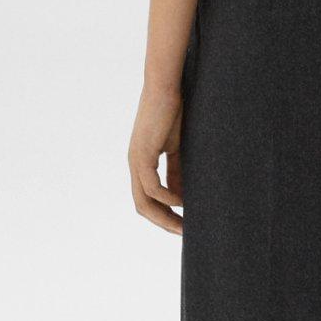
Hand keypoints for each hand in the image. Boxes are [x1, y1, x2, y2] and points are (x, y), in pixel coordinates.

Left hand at [129, 84, 184, 234]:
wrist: (166, 86)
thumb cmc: (174, 112)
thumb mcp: (177, 147)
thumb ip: (177, 170)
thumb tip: (182, 195)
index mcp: (142, 163)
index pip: (148, 199)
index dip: (165, 215)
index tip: (183, 225)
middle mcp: (135, 164)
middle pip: (143, 206)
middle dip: (164, 222)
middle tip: (184, 233)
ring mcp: (136, 160)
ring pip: (144, 201)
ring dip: (165, 216)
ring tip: (185, 225)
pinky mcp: (142, 154)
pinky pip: (152, 187)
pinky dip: (168, 198)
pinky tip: (183, 201)